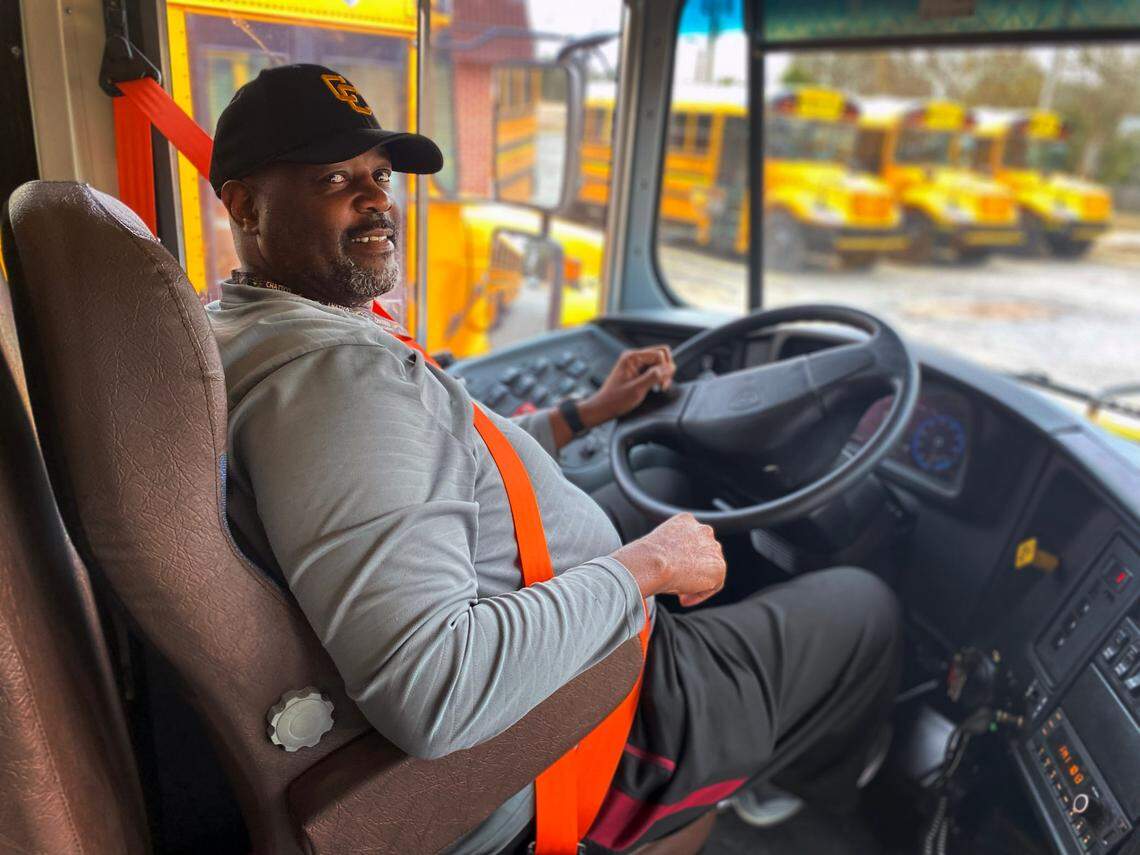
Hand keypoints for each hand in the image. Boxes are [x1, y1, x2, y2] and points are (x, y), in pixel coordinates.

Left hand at [579, 346, 675, 427]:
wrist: (604, 407)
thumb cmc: (615, 399)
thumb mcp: (636, 389)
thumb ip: (653, 377)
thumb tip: (669, 368)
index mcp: (632, 357)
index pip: (659, 354)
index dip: (665, 368)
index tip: (662, 383)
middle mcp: (634, 357)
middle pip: (662, 355)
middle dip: (666, 369)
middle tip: (663, 385)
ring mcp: (636, 363)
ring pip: (660, 362)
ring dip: (663, 374)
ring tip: (659, 387)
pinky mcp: (638, 370)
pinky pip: (654, 369)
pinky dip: (658, 377)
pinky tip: (655, 387)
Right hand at [611, 513, 725, 607]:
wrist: (652, 562)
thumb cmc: (646, 556)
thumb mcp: (657, 546)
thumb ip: (669, 551)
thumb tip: (668, 566)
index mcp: (686, 521)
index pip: (692, 539)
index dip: (684, 557)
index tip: (673, 570)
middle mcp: (702, 530)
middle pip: (704, 552)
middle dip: (693, 568)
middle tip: (678, 583)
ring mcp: (712, 548)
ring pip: (710, 568)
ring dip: (698, 582)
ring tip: (680, 594)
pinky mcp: (718, 567)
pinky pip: (714, 585)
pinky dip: (700, 594)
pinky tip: (684, 600)